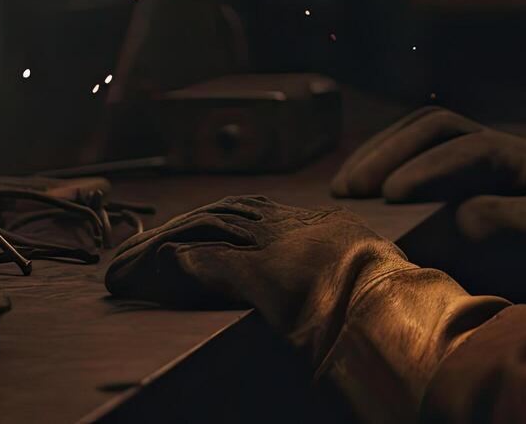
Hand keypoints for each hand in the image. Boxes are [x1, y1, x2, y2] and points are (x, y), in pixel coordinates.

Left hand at [105, 196, 412, 363]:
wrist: (402, 314)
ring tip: (123, 270)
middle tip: (142, 246)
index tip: (194, 231)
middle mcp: (301, 225)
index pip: (264, 211)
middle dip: (182, 226)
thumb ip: (355, 281)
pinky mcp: (255, 271)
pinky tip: (139, 277)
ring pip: (205, 228)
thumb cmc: (401, 312)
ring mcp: (277, 245)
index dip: (222, 219)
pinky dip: (161, 267)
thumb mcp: (379, 286)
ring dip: (158, 247)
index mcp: (331, 226)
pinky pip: (196, 261)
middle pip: (229, 211)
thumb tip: (348, 299)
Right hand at [331, 109, 525, 314]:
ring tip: (345, 187)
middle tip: (352, 189)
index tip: (390, 196)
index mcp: (520, 158)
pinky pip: (419, 156)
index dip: (427, 169)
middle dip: (390, 153)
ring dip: (381, 154)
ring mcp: (477, 159)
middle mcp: (495, 149)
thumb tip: (460, 217)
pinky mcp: (460, 178)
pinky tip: (360, 190)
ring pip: (423, 134)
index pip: (467, 149)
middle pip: (436, 127)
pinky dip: (386, 165)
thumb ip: (513, 225)